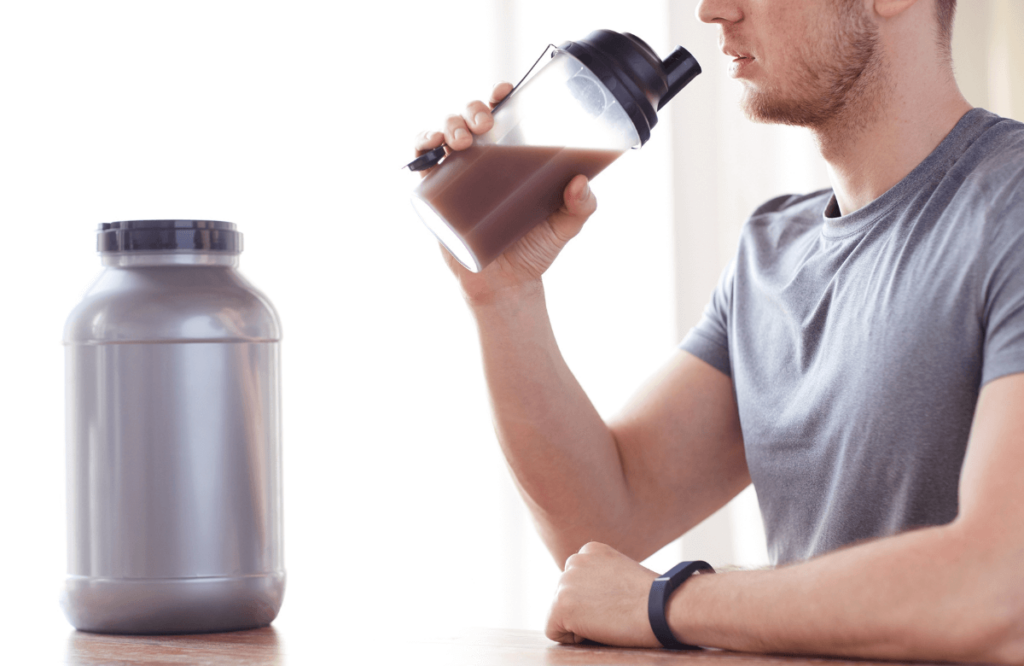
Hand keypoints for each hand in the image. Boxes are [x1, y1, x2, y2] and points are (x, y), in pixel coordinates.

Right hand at [412, 83, 598, 305]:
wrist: (505, 286)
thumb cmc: (534, 249)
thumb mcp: (564, 226)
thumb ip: (581, 207)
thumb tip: (580, 182)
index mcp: (512, 155)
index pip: (504, 114)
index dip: (501, 94)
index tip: (506, 91)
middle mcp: (483, 158)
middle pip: (471, 116)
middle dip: (473, 109)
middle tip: (486, 125)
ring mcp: (457, 173)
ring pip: (445, 132)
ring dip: (448, 124)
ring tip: (462, 142)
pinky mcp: (436, 193)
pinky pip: (423, 160)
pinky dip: (421, 146)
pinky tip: (431, 146)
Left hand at [545, 542, 661, 647]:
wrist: (662, 608)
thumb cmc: (653, 600)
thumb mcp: (623, 574)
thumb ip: (601, 578)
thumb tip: (587, 598)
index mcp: (590, 550)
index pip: (577, 583)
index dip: (594, 601)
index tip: (616, 603)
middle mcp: (574, 560)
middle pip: (566, 597)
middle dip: (584, 611)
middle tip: (613, 614)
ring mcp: (565, 581)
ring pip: (559, 614)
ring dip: (580, 624)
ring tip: (608, 620)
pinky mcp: (560, 605)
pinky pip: (553, 631)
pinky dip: (572, 639)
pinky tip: (598, 629)